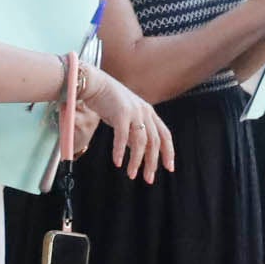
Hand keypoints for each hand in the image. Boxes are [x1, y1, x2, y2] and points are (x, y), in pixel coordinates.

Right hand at [81, 67, 173, 182]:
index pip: (165, 135)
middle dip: (152, 162)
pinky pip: (122, 136)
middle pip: (154, 142)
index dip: (168, 152)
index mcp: (149, 113)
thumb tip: (137, 152)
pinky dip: (120, 150)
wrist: (95, 84)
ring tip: (131, 174)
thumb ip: (133, 132)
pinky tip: (117, 162)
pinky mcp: (120, 113)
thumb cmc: (108, 102)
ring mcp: (134, 112)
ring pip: (140, 142)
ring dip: (137, 160)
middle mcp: (145, 112)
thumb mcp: (126, 118)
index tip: (169, 168)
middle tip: (148, 179)